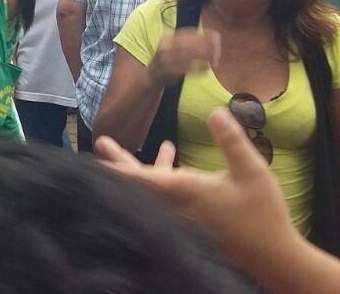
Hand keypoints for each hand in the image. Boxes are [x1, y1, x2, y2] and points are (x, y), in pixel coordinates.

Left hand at [97, 109, 299, 264]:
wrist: (273, 257)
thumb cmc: (262, 214)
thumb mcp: (251, 171)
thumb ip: (231, 141)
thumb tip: (214, 111)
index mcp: (183, 191)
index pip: (141, 178)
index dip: (117, 168)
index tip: (95, 160)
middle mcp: (174, 204)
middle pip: (138, 183)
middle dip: (119, 161)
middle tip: (102, 141)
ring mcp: (180, 213)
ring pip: (152, 187)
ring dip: (140, 164)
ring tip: (123, 144)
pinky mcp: (190, 218)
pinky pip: (166, 193)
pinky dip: (162, 173)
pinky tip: (170, 153)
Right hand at [148, 28, 219, 86]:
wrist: (152, 75)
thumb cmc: (170, 59)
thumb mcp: (176, 46)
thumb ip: (192, 41)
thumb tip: (215, 36)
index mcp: (168, 39)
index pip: (188, 33)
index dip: (203, 34)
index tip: (217, 36)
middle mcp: (165, 47)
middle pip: (188, 44)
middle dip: (205, 46)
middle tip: (218, 50)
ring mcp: (165, 60)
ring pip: (188, 56)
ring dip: (203, 57)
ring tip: (215, 59)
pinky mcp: (168, 72)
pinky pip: (186, 69)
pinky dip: (198, 68)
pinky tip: (207, 68)